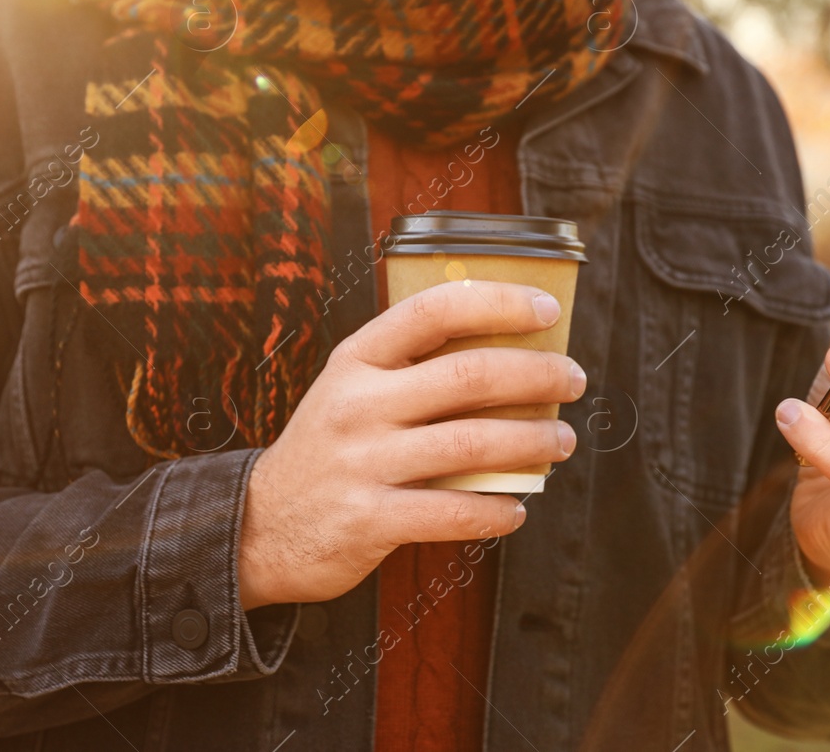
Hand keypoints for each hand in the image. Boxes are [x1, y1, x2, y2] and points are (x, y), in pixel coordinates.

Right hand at [237, 280, 585, 610]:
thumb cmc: (327, 449)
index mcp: (356, 360)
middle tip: (572, 380)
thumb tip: (511, 358)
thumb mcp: (350, 390)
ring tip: (561, 442)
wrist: (258, 524)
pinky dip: (497, 510)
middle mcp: (358, 404)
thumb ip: (411, 372)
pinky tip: (517, 507)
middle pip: (468, 377)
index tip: (546, 310)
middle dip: (536, 375)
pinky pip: (452, 513)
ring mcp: (362, 463)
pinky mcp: (368, 520)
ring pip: (471, 445)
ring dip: (532, 442)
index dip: (498, 304)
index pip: (433, 311)